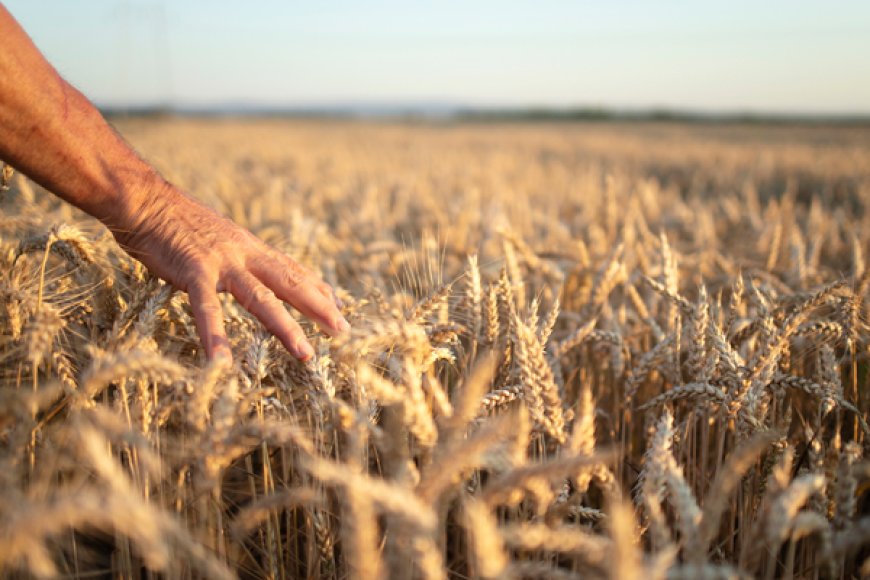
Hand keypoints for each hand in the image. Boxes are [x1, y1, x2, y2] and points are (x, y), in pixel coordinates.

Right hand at [114, 182, 347, 362]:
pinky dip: (215, 336)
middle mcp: (244, 254)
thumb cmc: (176, 221)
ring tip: (305, 353)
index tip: (339, 307)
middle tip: (343, 331)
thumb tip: (257, 269)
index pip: (292, 269)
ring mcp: (222, 263)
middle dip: (319, 307)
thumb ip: (240, 255)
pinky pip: (207, 309)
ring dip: (285, 327)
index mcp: (250, 247)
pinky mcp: (193, 272)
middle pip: (290, 282)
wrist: (145, 200)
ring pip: (261, 298)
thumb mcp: (220, 237)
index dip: (317, 288)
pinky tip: (222, 363)